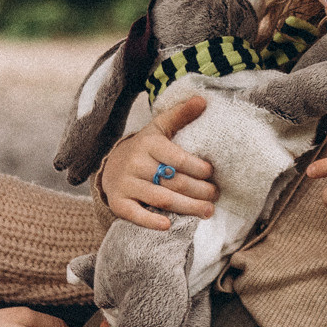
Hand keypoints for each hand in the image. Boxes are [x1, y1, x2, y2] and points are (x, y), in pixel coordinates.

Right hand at [99, 95, 215, 230]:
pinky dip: (151, 221)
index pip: (177, 157)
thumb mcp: (159, 128)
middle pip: (173, 180)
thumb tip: (203, 100)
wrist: (110, 166)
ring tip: (207, 211)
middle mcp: (135, 163)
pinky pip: (135, 214)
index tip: (212, 174)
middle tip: (215, 196)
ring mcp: (126, 184)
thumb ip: (181, 115)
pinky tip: (168, 226)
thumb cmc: (144, 148)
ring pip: (161, 198)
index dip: (197, 167)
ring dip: (187, 207)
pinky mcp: (119, 202)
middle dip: (199, 191)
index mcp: (148, 144)